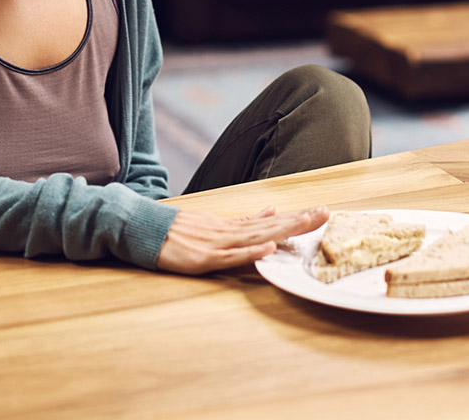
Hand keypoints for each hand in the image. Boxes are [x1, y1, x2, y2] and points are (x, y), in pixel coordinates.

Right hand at [156, 205, 328, 274]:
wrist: (143, 229)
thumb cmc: (178, 230)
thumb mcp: (214, 222)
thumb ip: (244, 222)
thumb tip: (271, 211)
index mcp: (232, 226)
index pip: (270, 221)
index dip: (295, 217)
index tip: (320, 212)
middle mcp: (229, 232)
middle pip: (270, 225)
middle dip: (299, 220)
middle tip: (325, 213)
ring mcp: (217, 243)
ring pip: (256, 236)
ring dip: (283, 230)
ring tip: (307, 223)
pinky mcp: (204, 258)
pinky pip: (231, 256)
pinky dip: (251, 251)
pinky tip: (269, 246)